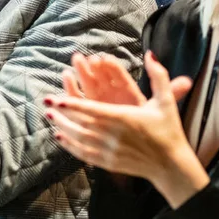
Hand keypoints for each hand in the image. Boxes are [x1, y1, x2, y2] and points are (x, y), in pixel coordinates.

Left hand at [44, 51, 203, 207]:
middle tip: (46, 102)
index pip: (94, 110)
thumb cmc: (169, 131)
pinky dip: (70, 145)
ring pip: (80, 138)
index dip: (74, 104)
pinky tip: (60, 137)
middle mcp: (114, 136)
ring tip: (49, 116)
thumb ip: (158, 76)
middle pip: (82, 123)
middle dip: (63, 113)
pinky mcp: (108, 163)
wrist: (172, 166)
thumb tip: (149, 53)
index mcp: (125, 118)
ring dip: (63, 127)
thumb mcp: (166, 101)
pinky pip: (84, 154)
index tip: (58, 98)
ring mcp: (110, 151)